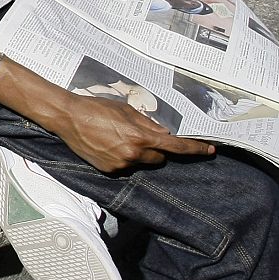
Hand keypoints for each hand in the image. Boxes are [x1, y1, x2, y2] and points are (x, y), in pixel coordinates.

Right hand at [53, 92, 213, 172]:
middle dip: (155, 149)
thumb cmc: (96, 108)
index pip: (176, 147)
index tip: (210, 150)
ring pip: (141, 163)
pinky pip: (125, 166)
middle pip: (159, 158)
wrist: (68, 117)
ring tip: (117, 138)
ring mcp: (121, 164)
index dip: (195, 149)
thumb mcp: (126, 110)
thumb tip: (164, 134)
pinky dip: (122, 158)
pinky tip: (107, 145)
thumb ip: (148, 124)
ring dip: (138, 154)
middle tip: (139, 136)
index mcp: (140, 137)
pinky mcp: (110, 170)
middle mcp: (134, 154)